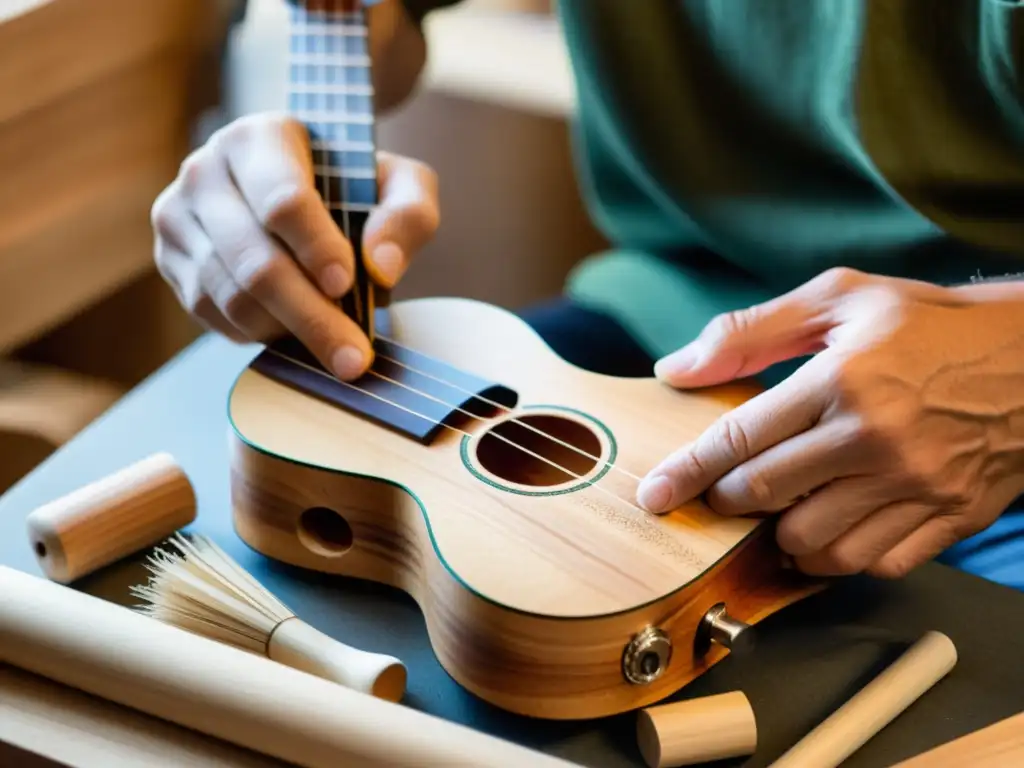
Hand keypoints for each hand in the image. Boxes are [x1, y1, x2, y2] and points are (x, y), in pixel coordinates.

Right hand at [151, 112, 438, 379]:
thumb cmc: (353, 183)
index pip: (283, 202)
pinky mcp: (170, 259)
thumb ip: (408, 214)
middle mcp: (204, 171)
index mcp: (258, 138)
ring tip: (335, 350)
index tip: (348, 285)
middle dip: (311, 316)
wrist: (300, 187)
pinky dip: (259, 334)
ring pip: (230, 296)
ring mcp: (178, 217)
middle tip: (353, 358)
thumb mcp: (400, 184)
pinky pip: (212, 313)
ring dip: (288, 332)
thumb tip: (381, 266)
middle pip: (255, 262)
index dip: (317, 249)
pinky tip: (296, 333)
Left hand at [636, 267, 1023, 578]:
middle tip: (732, 487)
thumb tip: (675, 368)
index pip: (740, 439)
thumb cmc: (930, 325)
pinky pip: (873, 564)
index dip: (687, 472)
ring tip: (789, 504)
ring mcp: (917, 484)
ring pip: (814, 543)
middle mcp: (875, 438)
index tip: (654, 495)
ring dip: (783, 533)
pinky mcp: (951, 517)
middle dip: (731, 498)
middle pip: (765, 496)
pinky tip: (838, 522)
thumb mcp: (842, 299)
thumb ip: (753, 331)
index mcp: (842, 379)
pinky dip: (842, 554)